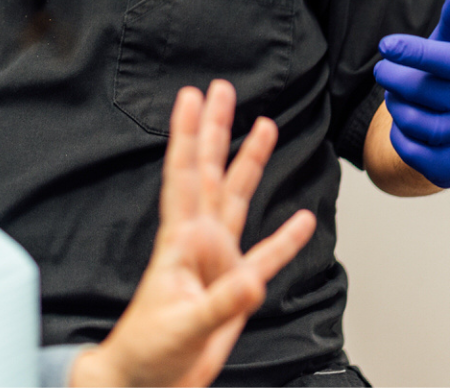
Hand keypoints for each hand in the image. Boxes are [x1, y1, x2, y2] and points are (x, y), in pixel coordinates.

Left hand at [71, 81, 316, 387]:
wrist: (147, 382)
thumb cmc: (147, 351)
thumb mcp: (183, 326)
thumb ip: (221, 303)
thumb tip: (252, 280)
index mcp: (180, 242)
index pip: (182, 176)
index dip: (186, 135)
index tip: (191, 98)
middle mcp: (199, 242)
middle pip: (208, 172)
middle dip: (216, 130)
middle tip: (222, 90)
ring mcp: (217, 261)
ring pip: (235, 199)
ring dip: (248, 163)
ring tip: (264, 127)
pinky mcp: (234, 289)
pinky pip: (266, 255)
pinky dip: (285, 239)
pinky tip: (302, 220)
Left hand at [374, 0, 449, 188]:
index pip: (448, 60)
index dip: (415, 52)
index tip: (386, 45)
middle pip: (420, 90)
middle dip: (393, 77)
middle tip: (386, 72)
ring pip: (412, 120)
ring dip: (395, 106)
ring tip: (399, 98)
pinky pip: (409, 150)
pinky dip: (399, 136)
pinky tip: (408, 126)